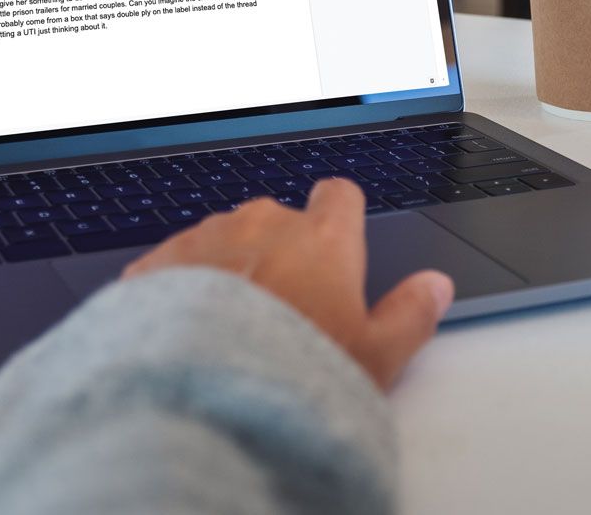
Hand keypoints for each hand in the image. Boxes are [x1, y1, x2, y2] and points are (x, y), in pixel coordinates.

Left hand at [122, 179, 454, 388]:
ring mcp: (205, 238)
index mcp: (323, 239)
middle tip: (284, 315)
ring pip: (223, 241)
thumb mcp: (375, 357)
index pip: (339, 197)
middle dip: (280, 254)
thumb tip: (435, 288)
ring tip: (230, 332)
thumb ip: (411, 315)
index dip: (339, 218)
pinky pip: (174, 266)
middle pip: (278, 222)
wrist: (196, 392)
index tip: (336, 245)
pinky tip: (185, 334)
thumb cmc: (292, 374)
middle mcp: (262, 224)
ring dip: (229, 270)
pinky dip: (180, 290)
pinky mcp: (155, 263)